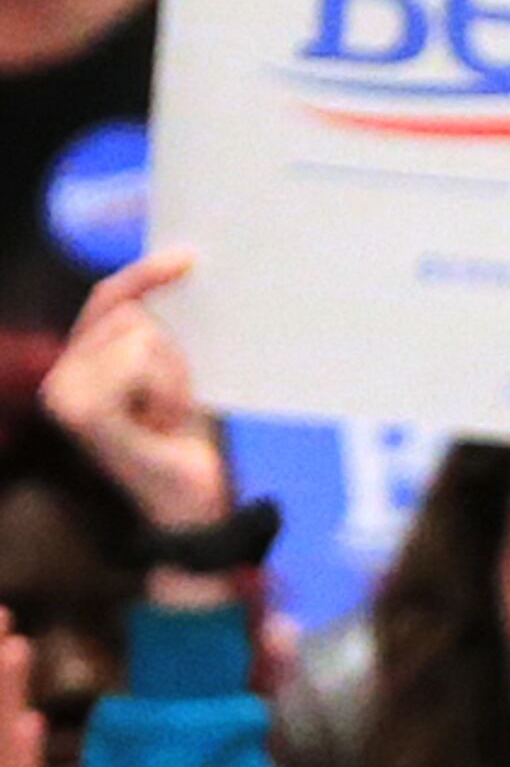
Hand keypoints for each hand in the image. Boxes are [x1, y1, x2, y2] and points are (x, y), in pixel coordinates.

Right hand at [42, 250, 228, 540]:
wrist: (192, 508)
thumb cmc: (184, 446)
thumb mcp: (174, 378)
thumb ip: (159, 332)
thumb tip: (182, 264)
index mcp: (78, 363)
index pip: (110, 299)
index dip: (147, 275)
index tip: (188, 257)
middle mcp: (60, 375)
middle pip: (130, 314)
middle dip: (170, 355)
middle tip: (171, 408)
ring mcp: (64, 391)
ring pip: (140, 334)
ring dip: (173, 376)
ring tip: (166, 418)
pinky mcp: (81, 408)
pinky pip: (139, 359)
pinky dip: (167, 388)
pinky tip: (161, 422)